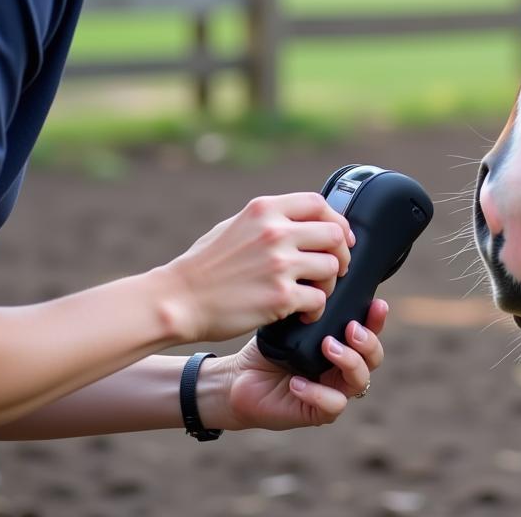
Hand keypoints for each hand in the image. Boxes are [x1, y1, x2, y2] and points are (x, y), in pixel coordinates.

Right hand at [155, 193, 354, 342]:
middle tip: (337, 269)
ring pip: (331, 268)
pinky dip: (316, 310)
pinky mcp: (279, 297)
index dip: (337, 221)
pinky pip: (318, 300)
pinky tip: (303, 314)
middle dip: (342, 253)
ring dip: (329, 284)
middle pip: (334, 235)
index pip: (319, 204)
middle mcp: (275, 232)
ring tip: (315, 294)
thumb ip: (269, 219)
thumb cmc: (204, 265)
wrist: (178, 300)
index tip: (341, 237)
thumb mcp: (235, 225)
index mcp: (264, 210)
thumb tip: (304, 221)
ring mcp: (279, 264)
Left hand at [207, 299, 387, 429]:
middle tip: (351, 328)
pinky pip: (332, 405)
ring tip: (327, 347)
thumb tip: (326, 281)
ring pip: (360, 381)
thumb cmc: (268, 348)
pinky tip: (297, 382)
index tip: (377, 304)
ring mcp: (332, 391)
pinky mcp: (317, 413)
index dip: (378, 320)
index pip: (370, 332)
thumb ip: (314, 308)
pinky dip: (317, 392)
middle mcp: (342, 369)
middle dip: (368, 341)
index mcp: (342, 345)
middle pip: (374, 358)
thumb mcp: (292, 321)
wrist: (239, 379)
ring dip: (349, 362)